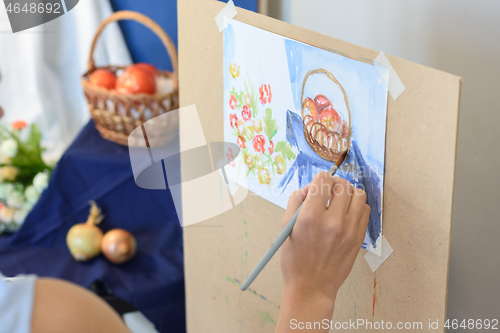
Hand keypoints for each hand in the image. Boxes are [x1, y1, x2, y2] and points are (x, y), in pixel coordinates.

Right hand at [276, 172, 369, 331]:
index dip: (319, 179)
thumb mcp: (286, 228)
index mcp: (310, 217)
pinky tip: (346, 213)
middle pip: (342, 184)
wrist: (311, 287)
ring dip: (348, 193)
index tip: (317, 186)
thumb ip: (296, 201)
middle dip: (333, 184)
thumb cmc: (294, 259)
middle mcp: (331, 221)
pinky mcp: (358, 238)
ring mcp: (348, 230)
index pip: (323, 180)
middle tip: (327, 193)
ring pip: (358, 194)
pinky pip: (365, 210)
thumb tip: (310, 187)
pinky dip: (356, 206)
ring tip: (339, 201)